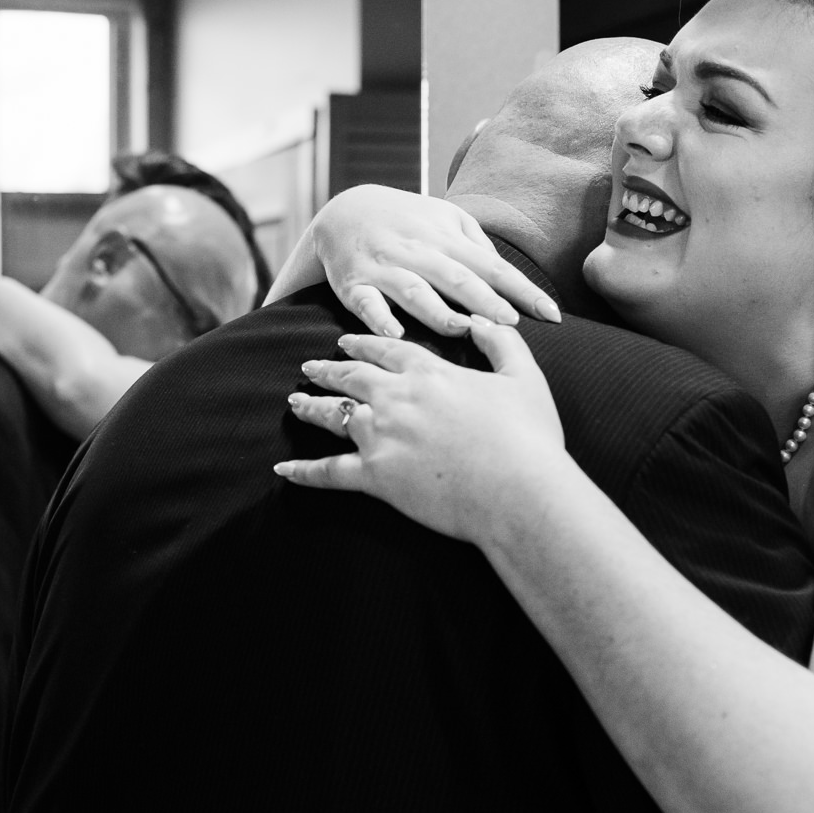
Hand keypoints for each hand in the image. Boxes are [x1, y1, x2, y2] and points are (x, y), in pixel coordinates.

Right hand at [266, 185, 561, 335]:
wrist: (342, 210)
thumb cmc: (407, 222)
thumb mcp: (446, 220)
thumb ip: (478, 247)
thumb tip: (510, 280)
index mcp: (448, 238)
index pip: (493, 267)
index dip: (523, 291)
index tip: (552, 314)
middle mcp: (419, 252)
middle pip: (457, 278)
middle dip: (485, 301)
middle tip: (511, 324)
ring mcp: (386, 267)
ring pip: (414, 289)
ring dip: (437, 310)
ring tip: (462, 329)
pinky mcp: (354, 283)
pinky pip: (365, 302)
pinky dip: (378, 318)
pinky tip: (394, 333)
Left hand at [274, 316, 567, 543]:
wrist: (519, 491)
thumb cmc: (529, 437)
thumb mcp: (524, 377)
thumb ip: (501, 343)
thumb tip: (482, 321)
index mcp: (429, 372)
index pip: (385, 349)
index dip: (362, 344)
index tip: (344, 342)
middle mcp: (397, 398)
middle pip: (350, 377)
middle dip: (328, 370)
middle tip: (309, 367)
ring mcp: (382, 437)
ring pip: (335, 415)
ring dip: (311, 407)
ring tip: (295, 403)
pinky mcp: (376, 477)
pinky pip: (328, 472)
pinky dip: (303, 472)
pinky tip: (283, 469)